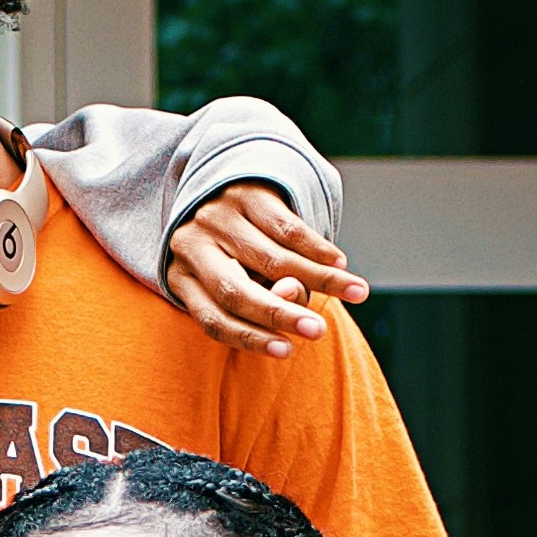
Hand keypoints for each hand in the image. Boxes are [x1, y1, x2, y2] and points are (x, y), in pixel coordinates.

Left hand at [164, 182, 370, 357]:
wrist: (220, 185)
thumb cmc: (231, 252)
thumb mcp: (236, 279)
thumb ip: (261, 296)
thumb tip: (292, 294)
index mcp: (180, 277)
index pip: (213, 319)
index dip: (250, 338)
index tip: (286, 351)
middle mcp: (192, 245)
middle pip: (236, 292)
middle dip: (281, 315)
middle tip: (319, 332)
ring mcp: (218, 217)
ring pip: (273, 259)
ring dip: (320, 279)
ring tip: (357, 293)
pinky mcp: (245, 192)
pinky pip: (288, 227)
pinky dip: (317, 248)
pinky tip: (340, 263)